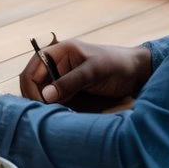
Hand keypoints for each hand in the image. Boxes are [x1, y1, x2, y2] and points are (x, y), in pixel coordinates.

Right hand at [19, 38, 152, 106]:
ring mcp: (61, 76)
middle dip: (34, 97)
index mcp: (58, 52)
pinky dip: (53, 106)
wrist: (136, 72)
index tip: (40, 105)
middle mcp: (56, 63)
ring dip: (43, 103)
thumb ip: (69, 82)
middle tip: (44, 114)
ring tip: (52, 115)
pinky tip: (59, 114)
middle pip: (32, 81)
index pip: (32, 69)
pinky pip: (53, 97)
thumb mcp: (93, 72)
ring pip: (41, 91)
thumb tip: (44, 96)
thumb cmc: (116, 65)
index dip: (31, 87)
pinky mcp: (69, 87)